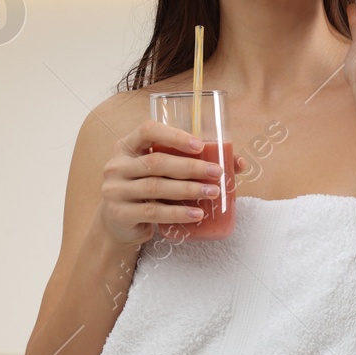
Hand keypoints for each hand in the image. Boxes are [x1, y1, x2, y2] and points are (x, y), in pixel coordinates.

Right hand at [97, 120, 244, 244]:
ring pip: (156, 187)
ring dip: (188, 189)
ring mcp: (115, 190)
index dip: (174, 135)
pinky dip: (177, 212)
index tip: (200, 145)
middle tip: (217, 172)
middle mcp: (117, 165)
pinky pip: (152, 211)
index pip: (147, 130)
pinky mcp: (120, 214)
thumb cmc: (149, 191)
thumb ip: (192, 163)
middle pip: (157, 161)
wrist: (119, 224)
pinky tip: (196, 213)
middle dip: (190, 167)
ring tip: (213, 192)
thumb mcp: (164, 173)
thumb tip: (239, 162)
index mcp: (127, 146)